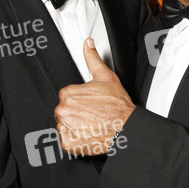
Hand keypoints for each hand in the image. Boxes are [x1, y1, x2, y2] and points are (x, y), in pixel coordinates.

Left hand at [54, 38, 135, 154]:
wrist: (125, 127)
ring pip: (65, 126)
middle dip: (76, 114)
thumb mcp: (106, 77)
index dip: (80, 101)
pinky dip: (76, 140)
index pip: (67, 97)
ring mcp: (65, 128)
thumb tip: (88, 44)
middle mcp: (63, 110)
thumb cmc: (117, 105)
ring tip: (92, 124)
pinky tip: (89, 134)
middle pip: (64, 112)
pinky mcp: (68, 143)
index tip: (90, 104)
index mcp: (68, 93)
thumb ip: (93, 58)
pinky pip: (67, 142)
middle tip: (92, 115)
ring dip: (76, 127)